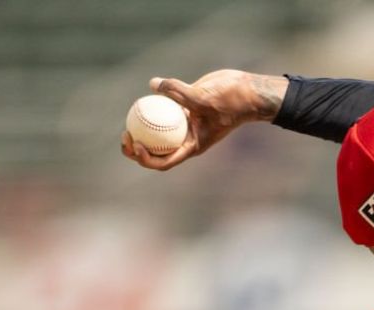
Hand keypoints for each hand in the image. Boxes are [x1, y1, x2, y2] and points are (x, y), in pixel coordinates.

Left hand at [121, 70, 287, 171]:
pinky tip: (144, 94)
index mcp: (192, 146)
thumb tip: (154, 84)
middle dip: (136, 148)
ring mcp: (185, 124)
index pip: (164, 161)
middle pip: (156, 151)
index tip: (136, 144)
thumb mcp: (204, 98)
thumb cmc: (232, 101)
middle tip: (125, 135)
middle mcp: (186, 138)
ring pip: (158, 131)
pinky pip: (165, 109)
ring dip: (142, 129)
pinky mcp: (186, 108)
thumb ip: (179, 92)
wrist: (248, 92)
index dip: (146, 158)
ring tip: (127, 121)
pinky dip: (154, 105)